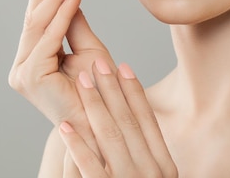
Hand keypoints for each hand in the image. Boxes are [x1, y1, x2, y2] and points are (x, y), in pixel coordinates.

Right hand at [9, 0, 112, 138]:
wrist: (106, 123)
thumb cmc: (99, 90)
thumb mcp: (87, 47)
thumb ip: (74, 22)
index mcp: (32, 59)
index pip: (38, 17)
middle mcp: (21, 66)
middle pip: (33, 16)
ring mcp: (22, 73)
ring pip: (39, 24)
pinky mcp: (30, 78)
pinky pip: (49, 38)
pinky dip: (63, 13)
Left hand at [58, 59, 177, 177]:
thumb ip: (147, 155)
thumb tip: (132, 119)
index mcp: (164, 166)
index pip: (148, 120)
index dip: (135, 91)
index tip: (124, 67)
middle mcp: (150, 172)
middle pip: (128, 122)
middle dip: (112, 89)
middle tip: (98, 63)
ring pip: (109, 136)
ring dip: (94, 104)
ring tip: (81, 81)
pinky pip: (88, 165)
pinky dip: (76, 144)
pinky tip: (65, 126)